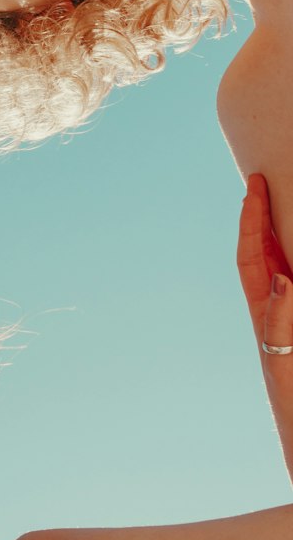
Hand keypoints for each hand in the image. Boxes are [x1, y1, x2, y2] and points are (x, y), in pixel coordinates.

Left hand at [237, 174, 292, 480]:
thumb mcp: (285, 358)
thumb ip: (283, 321)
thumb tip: (284, 276)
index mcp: (266, 318)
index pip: (254, 256)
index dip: (252, 219)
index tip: (254, 184)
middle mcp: (276, 318)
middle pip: (265, 258)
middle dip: (262, 220)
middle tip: (261, 181)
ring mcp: (288, 327)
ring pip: (281, 274)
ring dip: (280, 242)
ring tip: (280, 206)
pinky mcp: (292, 338)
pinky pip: (290, 294)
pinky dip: (292, 272)